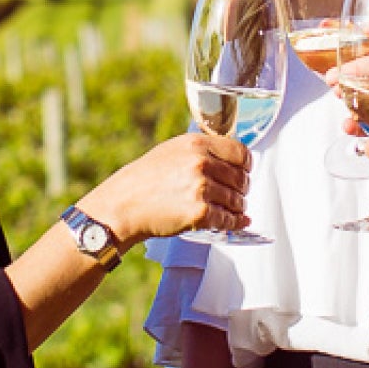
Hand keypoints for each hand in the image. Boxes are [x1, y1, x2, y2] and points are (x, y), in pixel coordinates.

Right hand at [83, 132, 251, 242]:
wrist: (123, 206)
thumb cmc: (144, 179)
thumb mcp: (172, 150)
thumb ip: (202, 150)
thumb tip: (231, 158)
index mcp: (196, 144)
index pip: (240, 152)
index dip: (246, 165)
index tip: (245, 172)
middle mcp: (201, 164)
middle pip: (241, 178)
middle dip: (242, 188)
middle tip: (237, 193)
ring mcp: (201, 189)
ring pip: (236, 200)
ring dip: (237, 207)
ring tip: (231, 208)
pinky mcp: (199, 214)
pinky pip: (228, 219)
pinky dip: (235, 223)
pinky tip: (236, 222)